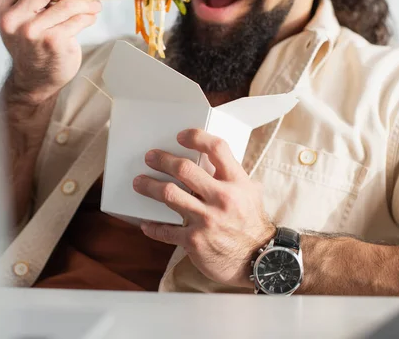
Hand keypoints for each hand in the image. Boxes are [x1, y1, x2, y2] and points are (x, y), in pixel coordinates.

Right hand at [0, 0, 101, 104]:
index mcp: (2, 9)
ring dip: (86, 3)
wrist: (35, 81)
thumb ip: (37, 0)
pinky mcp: (52, 41)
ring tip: (94, 7)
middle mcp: (13, 20)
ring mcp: (32, 31)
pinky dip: (88, 17)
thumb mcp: (24, 20)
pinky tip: (91, 19)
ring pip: (65, 5)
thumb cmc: (34, 47)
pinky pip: (76, 20)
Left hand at [133, 129, 275, 287]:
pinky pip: (166, 231)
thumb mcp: (251, 194)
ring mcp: (207, 220)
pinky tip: (146, 224)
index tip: (181, 136)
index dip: (196, 137)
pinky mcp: (194, 241)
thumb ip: (234, 176)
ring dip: (149, 186)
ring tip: (139, 183)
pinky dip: (153, 227)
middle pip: (184, 169)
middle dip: (162, 160)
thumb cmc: (252, 225)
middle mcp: (222, 198)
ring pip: (169, 194)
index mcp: (236, 183)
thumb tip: (216, 160)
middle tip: (150, 157)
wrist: (258, 262)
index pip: (217, 148)